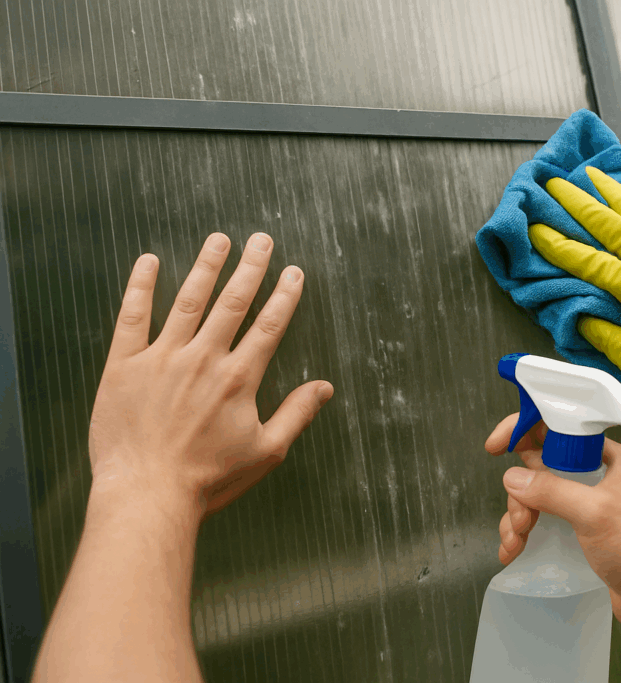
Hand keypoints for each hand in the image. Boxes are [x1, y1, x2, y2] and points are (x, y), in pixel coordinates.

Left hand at [88, 232, 332, 519]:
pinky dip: (140, 287)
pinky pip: (132, 317)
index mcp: (238, 379)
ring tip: (219, 239)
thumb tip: (325, 387)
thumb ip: (297, 414)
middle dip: (250, 268)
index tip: (294, 272)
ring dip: (206, 267)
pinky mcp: (124, 366)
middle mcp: (203, 360)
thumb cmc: (208, 480)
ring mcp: (162, 359)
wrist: (146, 495)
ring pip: (188, 301)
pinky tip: (148, 262)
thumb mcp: (266, 452)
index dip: (284, 296)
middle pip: (232, 303)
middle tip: (262, 240)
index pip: (268, 326)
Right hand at [485, 413, 620, 634]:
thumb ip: (552, 490)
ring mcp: (588, 507)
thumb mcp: (595, 512)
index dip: (525, 430)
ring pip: (538, 498)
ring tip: (516, 542)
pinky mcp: (582, 534)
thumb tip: (513, 477)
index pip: (560, 429)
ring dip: (518, 517)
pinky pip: (544, 524)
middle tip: (521, 519)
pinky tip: (513, 553)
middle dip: (521, 492)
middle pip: (541, 468)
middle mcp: (598, 478)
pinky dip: (525, 535)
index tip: (496, 445)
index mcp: (608, 459)